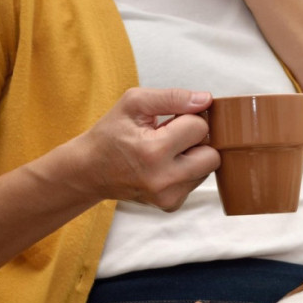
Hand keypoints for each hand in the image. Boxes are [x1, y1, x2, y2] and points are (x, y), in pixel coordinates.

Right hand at [74, 88, 218, 211]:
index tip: (170, 120)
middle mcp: (164, 179)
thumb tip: (206, 99)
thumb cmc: (111, 134)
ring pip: (207, 169)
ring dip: (192, 156)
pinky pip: (196, 182)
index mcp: (154, 151)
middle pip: (213, 155)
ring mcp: (169, 196)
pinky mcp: (171, 205)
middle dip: (197, 140)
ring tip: (164, 151)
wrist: (90, 171)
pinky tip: (163, 166)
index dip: (188, 118)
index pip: (200, 128)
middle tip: (172, 136)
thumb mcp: (134, 103)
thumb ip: (173, 97)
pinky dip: (185, 171)